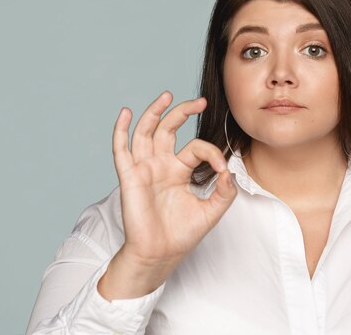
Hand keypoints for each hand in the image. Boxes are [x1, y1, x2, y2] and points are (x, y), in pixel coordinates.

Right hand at [98, 91, 236, 299]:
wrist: (161, 254)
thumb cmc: (182, 234)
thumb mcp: (212, 211)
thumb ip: (225, 191)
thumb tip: (229, 170)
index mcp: (180, 170)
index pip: (196, 147)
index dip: (211, 153)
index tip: (222, 169)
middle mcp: (162, 164)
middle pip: (169, 129)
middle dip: (183, 112)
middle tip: (200, 101)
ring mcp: (145, 168)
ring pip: (146, 132)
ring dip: (155, 112)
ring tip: (167, 95)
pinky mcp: (130, 177)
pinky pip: (121, 150)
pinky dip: (121, 130)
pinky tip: (125, 113)